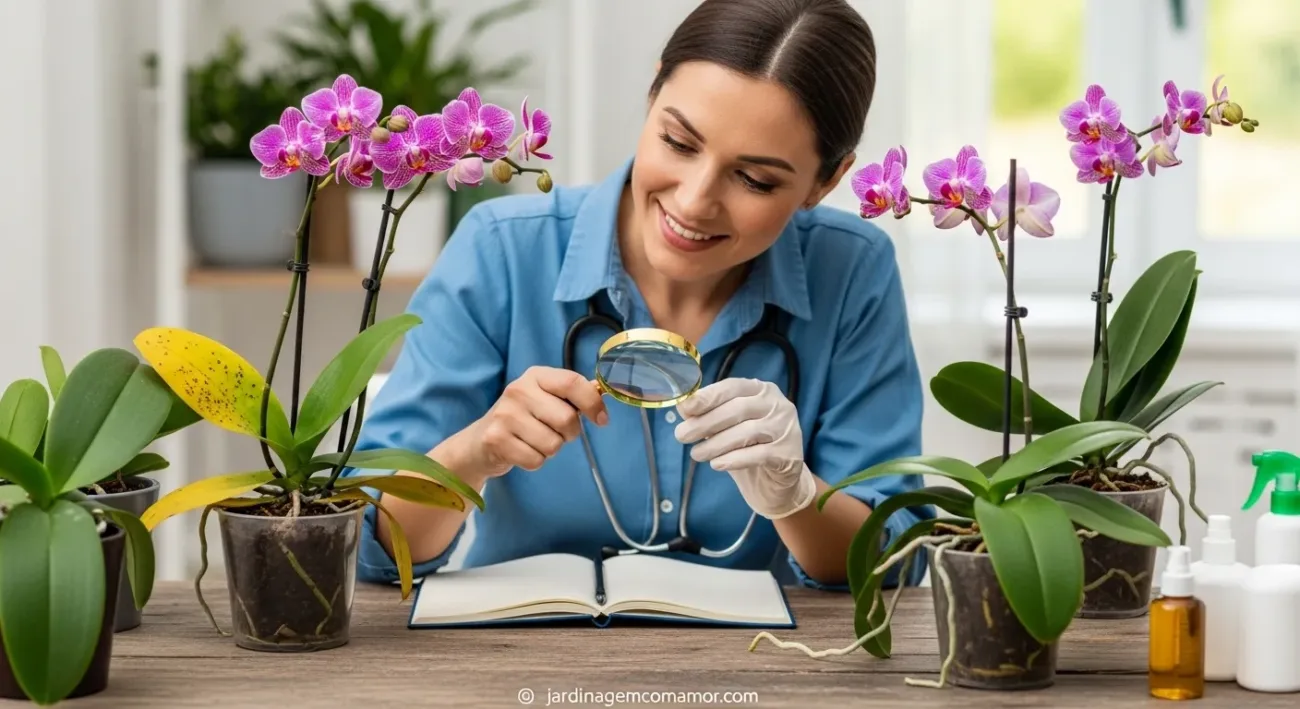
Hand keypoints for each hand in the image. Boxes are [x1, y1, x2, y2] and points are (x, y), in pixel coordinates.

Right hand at [456, 366, 607, 478]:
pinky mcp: (496, 440)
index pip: (572, 382)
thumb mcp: (544, 397)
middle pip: (567, 419)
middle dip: (569, 433)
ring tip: (534, 441)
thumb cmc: (522, 418)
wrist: (479, 442)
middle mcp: (518, 390)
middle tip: (555, 432)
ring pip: (553, 444)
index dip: (592, 403)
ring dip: (550, 449)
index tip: (602, 420)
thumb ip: (571, 394)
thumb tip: (601, 390)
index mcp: (535, 376)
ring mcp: (505, 415)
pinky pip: (536, 460)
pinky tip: (523, 451)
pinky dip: (535, 461)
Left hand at [673, 378, 815, 519]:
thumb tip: (683, 407)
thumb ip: (708, 414)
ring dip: (716, 444)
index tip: (685, 409)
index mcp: (761, 390)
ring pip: (747, 432)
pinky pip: (758, 454)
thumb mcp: (727, 427)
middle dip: (706, 422)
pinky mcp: (788, 454)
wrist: (776, 482)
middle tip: (681, 435)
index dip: (707, 396)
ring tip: (696, 454)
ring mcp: (786, 428)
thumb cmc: (748, 448)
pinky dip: (733, 459)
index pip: (733, 386)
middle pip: (739, 408)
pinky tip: (717, 464)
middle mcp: (778, 404)